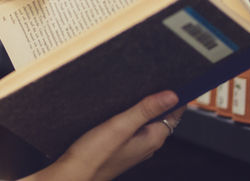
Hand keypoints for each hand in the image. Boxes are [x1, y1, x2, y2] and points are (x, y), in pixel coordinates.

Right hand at [24, 91, 184, 180]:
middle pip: (161, 117)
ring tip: (136, 87)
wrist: (73, 174)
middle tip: (153, 77)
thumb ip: (145, 110)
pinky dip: (131, 114)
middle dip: (160, 98)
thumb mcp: (121, 126)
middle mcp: (146, 144)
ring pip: (145, 121)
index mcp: (152, 139)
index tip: (174, 79)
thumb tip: (171, 95)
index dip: (176, 97)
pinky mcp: (120, 147)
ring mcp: (133, 147)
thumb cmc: (95, 155)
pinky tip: (118, 106)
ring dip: (144, 106)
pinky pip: (132, 127)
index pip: (174, 114)